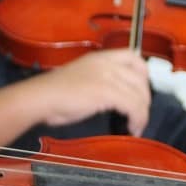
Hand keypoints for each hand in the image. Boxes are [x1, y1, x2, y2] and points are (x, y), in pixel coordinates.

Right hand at [32, 49, 150, 134]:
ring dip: (142, 113)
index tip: (142, 90)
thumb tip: (114, 95)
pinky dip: (137, 119)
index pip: (133, 56)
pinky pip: (133, 106)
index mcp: (100, 57)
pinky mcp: (107, 92)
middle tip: (140, 113)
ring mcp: (107, 77)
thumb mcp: (81, 76)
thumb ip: (100, 79)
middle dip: (145, 98)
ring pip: (139, 95)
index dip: (143, 73)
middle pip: (140, 78)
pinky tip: (132, 128)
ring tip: (137, 126)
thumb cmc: (54, 92)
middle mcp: (107, 64)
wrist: (41, 97)